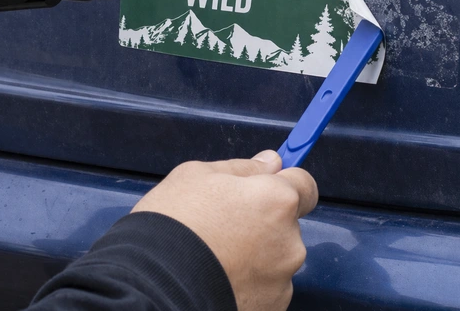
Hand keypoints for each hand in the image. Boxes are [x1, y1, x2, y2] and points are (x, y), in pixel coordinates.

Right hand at [131, 150, 317, 310]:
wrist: (153, 283)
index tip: (268, 187)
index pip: (305, 185)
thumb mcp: (196, 176)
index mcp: (277, 200)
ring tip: (214, 254)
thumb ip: (242, 167)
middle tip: (222, 225)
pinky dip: (247, 282)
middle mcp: (290, 241)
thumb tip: (270, 162)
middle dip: (262, 221)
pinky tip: (217, 276)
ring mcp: (281, 279)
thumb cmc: (173, 224)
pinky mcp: (270, 307)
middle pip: (286, 224)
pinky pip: (264, 286)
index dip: (286, 184)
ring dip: (254, 254)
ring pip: (274, 257)